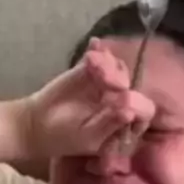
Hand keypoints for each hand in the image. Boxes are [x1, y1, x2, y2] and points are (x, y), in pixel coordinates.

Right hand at [21, 38, 154, 159]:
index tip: (122, 100)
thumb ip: (109, 124)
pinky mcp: (92, 70)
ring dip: (107, 64)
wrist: (39, 124)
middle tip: (100, 76)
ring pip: (117, 68)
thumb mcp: (88, 138)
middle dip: (118, 78)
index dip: (137, 103)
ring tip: (90, 62)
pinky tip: (93, 45)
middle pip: (131, 84)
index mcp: (125, 123)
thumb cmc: (65, 137)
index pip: (144, 111)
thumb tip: (129, 111)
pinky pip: (100, 57)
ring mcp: (108, 84)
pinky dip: (98, 51)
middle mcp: (121, 101)